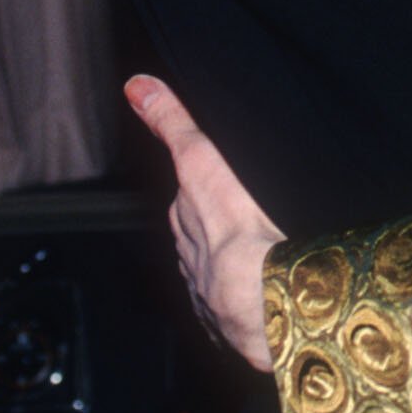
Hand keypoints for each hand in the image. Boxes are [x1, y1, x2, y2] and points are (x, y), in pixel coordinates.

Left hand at [126, 75, 282, 371]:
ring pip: (222, 277)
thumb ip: (172, 124)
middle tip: (253, 220)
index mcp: (188, 221)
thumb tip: (136, 86)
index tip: (222, 192)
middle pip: (204, 241)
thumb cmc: (237, 227)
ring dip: (240, 271)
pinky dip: (255, 303)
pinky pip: (243, 311)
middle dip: (221, 233)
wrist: (265, 296)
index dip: (206, 194)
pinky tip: (275, 296)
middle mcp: (192, 261)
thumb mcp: (202, 161)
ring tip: (269, 260)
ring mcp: (212, 297)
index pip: (190, 203)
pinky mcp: (236, 327)